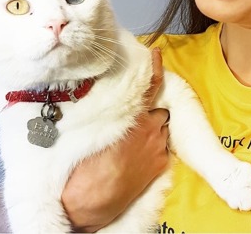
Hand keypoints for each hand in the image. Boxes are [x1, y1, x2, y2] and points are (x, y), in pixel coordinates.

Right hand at [61, 48, 169, 231]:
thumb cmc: (87, 162)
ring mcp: (158, 146)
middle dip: (150, 115)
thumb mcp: (96, 128)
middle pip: (158, 112)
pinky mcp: (161, 164)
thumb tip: (114, 107)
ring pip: (162, 130)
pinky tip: (139, 159)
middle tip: (134, 126)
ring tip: (134, 146)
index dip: (156, 66)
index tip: (156, 54)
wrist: (92, 197)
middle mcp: (151, 128)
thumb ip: (112, 114)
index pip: (152, 84)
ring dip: (153, 133)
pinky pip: (163, 150)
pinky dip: (155, 150)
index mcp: (134, 116)